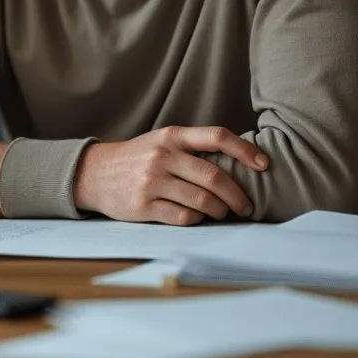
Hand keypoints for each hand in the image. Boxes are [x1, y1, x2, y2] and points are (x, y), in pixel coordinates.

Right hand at [72, 126, 267, 224]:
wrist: (93, 173)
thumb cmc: (136, 159)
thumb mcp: (160, 142)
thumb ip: (191, 149)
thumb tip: (238, 166)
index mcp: (171, 136)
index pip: (216, 136)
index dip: (245, 150)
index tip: (264, 164)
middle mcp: (162, 156)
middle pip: (214, 176)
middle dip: (237, 195)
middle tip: (246, 206)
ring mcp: (152, 181)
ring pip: (202, 201)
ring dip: (220, 211)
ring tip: (222, 214)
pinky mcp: (143, 205)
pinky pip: (183, 217)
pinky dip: (197, 220)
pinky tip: (197, 218)